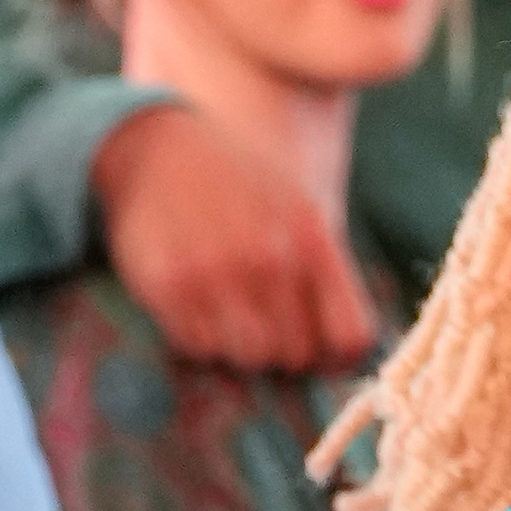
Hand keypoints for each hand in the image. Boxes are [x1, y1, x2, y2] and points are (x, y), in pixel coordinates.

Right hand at [94, 104, 377, 372]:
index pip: (350, 337)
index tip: (319, 350)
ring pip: (248, 359)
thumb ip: (326, 280)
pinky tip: (194, 301)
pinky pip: (198, 347)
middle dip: (282, 349)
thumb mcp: (300, 214)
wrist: (159, 151)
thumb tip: (341, 360)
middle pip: (296, 356)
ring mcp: (218, 272)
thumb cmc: (240, 191)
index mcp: (312, 237)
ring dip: (239, 347)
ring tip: (228, 311)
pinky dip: (199, 336)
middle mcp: (270, 256)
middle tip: (261, 321)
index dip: (337, 357)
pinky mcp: (168, 285)